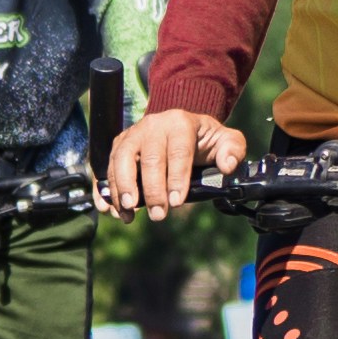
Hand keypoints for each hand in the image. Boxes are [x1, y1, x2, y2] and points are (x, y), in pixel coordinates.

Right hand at [105, 105, 248, 216]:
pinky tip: (107, 209)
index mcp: (179, 123)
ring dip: (123, 189)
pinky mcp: (118, 146)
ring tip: (129, 213)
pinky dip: (104, 188)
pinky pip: (105, 166)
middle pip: (147, 158)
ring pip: (121, 160)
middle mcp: (152, 125)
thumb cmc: (204, 140)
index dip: (176, 177)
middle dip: (151, 190)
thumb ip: (233, 150)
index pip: (177, 151)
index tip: (177, 203)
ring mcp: (132, 135)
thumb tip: (227, 166)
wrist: (179, 127)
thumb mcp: (225, 139)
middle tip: (158, 215)